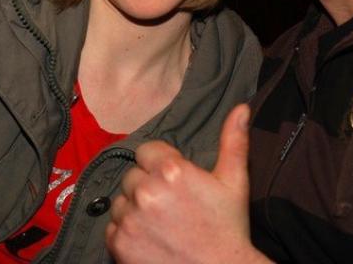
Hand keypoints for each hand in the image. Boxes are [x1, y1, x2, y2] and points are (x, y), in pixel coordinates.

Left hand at [106, 104, 270, 262]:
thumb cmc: (228, 228)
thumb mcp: (234, 181)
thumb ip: (233, 140)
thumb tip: (241, 107)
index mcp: (172, 170)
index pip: (146, 150)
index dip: (159, 164)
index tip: (173, 180)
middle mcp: (147, 191)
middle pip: (132, 175)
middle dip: (147, 185)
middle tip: (169, 204)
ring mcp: (131, 219)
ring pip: (120, 201)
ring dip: (134, 208)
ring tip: (159, 222)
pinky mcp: (120, 245)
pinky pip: (111, 227)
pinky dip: (125, 232)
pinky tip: (148, 238)